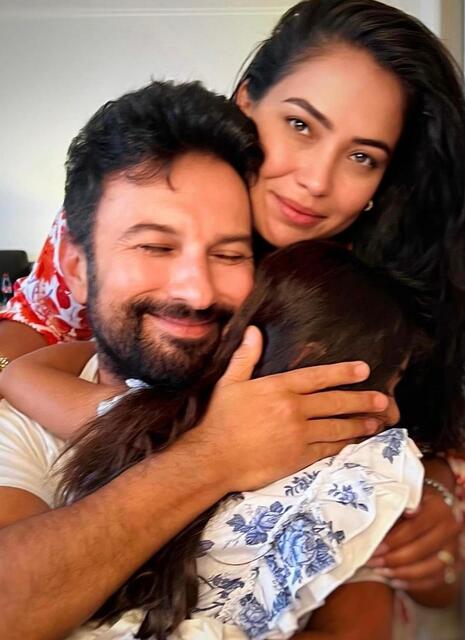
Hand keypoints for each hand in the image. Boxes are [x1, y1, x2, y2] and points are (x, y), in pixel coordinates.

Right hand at [186, 326, 388, 492]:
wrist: (214, 458)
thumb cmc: (220, 420)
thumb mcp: (229, 383)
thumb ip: (246, 356)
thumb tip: (255, 330)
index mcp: (279, 388)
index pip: (318, 377)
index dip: (343, 373)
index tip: (363, 370)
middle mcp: (293, 409)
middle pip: (335, 402)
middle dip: (362, 400)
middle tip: (383, 400)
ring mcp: (298, 435)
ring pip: (337, 427)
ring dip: (359, 424)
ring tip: (375, 422)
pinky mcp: (298, 457)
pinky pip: (327, 450)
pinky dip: (343, 446)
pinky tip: (354, 443)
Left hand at [366, 484, 461, 599]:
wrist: (433, 518)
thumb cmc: (413, 506)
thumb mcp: (406, 499)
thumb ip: (396, 506)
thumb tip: (384, 512)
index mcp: (438, 508)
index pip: (414, 527)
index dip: (393, 539)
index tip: (374, 548)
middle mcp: (449, 529)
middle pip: (421, 549)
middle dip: (393, 558)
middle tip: (372, 562)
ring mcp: (453, 550)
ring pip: (429, 568)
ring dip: (401, 572)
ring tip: (380, 571)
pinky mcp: (452, 567)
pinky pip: (433, 580)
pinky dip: (412, 583)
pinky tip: (394, 580)